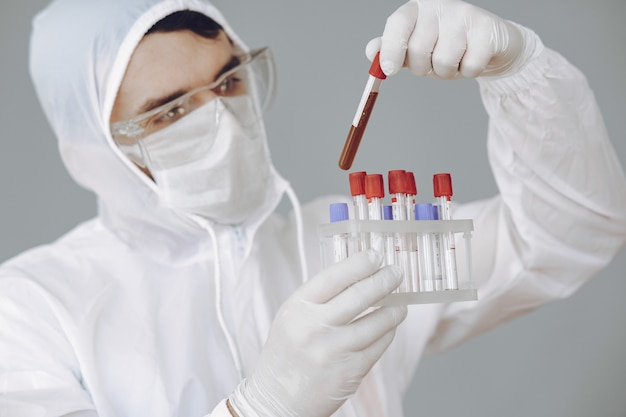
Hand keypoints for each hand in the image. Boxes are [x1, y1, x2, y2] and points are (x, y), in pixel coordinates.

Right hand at [229, 250, 406, 416]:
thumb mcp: (291, 317)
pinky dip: (388, 332)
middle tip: (396, 272)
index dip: (359, 263)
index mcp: (298, 308)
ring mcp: (334, 351)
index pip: (334, 277)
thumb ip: (319, 297)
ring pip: (377, 321)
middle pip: (361, 295)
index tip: (375, 255)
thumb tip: (357, 274)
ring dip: (394, 309)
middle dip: (385, 280)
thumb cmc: (286, 354)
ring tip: (400, 303)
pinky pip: (379, 345)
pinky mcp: (351, 371)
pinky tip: (389, 326)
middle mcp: (315, 327)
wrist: (277, 400)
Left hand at [366, 0, 541, 78]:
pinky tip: (473, 58)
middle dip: (423, 67)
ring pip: (443, 61)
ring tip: (455, 59)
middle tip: (433, 62)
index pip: (398, 23)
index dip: (391, 48)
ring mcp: (464, 14)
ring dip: (447, 72)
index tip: (388, 70)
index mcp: (417, 9)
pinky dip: (468, 71)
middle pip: (418, 49)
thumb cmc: (446, 45)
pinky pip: (468, 67)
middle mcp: (439, 6)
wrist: (489, 43)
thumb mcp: (414, 48)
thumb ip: (392, 49)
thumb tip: (372, 51)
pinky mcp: (486, 28)